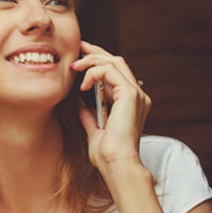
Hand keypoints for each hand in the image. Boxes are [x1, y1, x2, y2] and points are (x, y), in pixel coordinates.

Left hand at [72, 40, 151, 173]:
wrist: (116, 164)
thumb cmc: (107, 155)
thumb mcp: (94, 131)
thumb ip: (89, 116)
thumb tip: (79, 104)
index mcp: (131, 103)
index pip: (116, 73)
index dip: (98, 62)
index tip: (80, 58)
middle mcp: (137, 96)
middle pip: (117, 62)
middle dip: (95, 52)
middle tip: (77, 48)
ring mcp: (136, 94)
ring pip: (114, 62)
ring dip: (91, 61)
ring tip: (74, 67)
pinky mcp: (130, 95)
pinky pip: (110, 71)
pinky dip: (94, 73)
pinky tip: (83, 85)